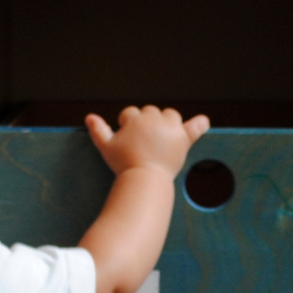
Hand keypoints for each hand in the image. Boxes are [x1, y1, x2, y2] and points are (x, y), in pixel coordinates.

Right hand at [85, 106, 209, 178]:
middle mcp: (153, 119)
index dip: (127, 125)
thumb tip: (89, 116)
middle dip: (147, 123)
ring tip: (162, 136)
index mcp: (134, 118)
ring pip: (170, 115)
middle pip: (150, 112)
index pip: (130, 114)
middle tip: (144, 142)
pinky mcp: (183, 139)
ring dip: (167, 121)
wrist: (144, 179)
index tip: (128, 139)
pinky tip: (203, 123)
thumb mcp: (106, 148)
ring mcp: (170, 128)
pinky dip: (200, 124)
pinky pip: (195, 127)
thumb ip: (98, 131)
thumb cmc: (123, 165)